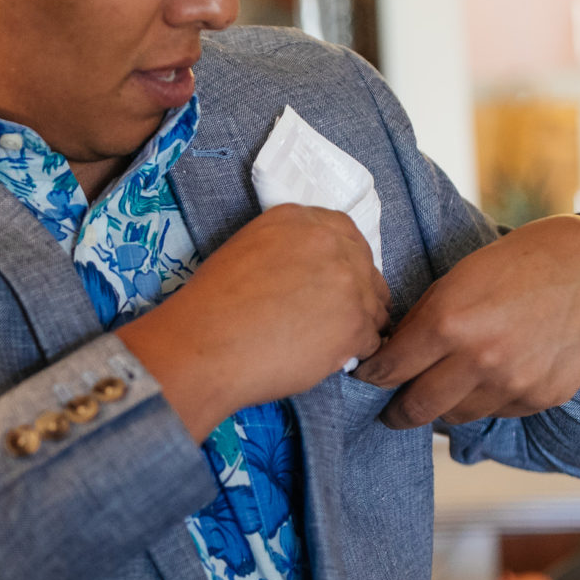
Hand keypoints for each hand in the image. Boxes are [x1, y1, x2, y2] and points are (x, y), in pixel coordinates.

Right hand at [120, 204, 389, 441]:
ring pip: (374, 306)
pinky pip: (373, 341)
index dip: (342, 263)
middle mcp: (331, 243)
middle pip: (365, 268)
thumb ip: (288, 248)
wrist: (205, 345)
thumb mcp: (248, 249)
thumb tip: (310, 272)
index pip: (344, 234)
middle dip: (354, 294)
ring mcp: (349, 283)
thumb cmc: (212, 305)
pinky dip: (354, 353)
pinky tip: (326, 359)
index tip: (330, 284)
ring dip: (357, 325)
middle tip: (330, 319)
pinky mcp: (355, 325)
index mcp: (301, 220)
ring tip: (326, 343)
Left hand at [354, 214, 579, 429]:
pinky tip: (495, 375)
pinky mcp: (541, 398)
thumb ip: (426, 318)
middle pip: (417, 409)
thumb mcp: (462, 275)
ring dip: (446, 405)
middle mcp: (480, 359)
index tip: (367, 376)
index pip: (390, 370)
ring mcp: (513, 383)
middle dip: (398, 411)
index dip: (372, 376)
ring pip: (457, 416)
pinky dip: (488, 400)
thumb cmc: (527, 260)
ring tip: (446, 387)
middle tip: (391, 409)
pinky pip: (497, 412)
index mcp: (450, 321)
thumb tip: (393, 352)